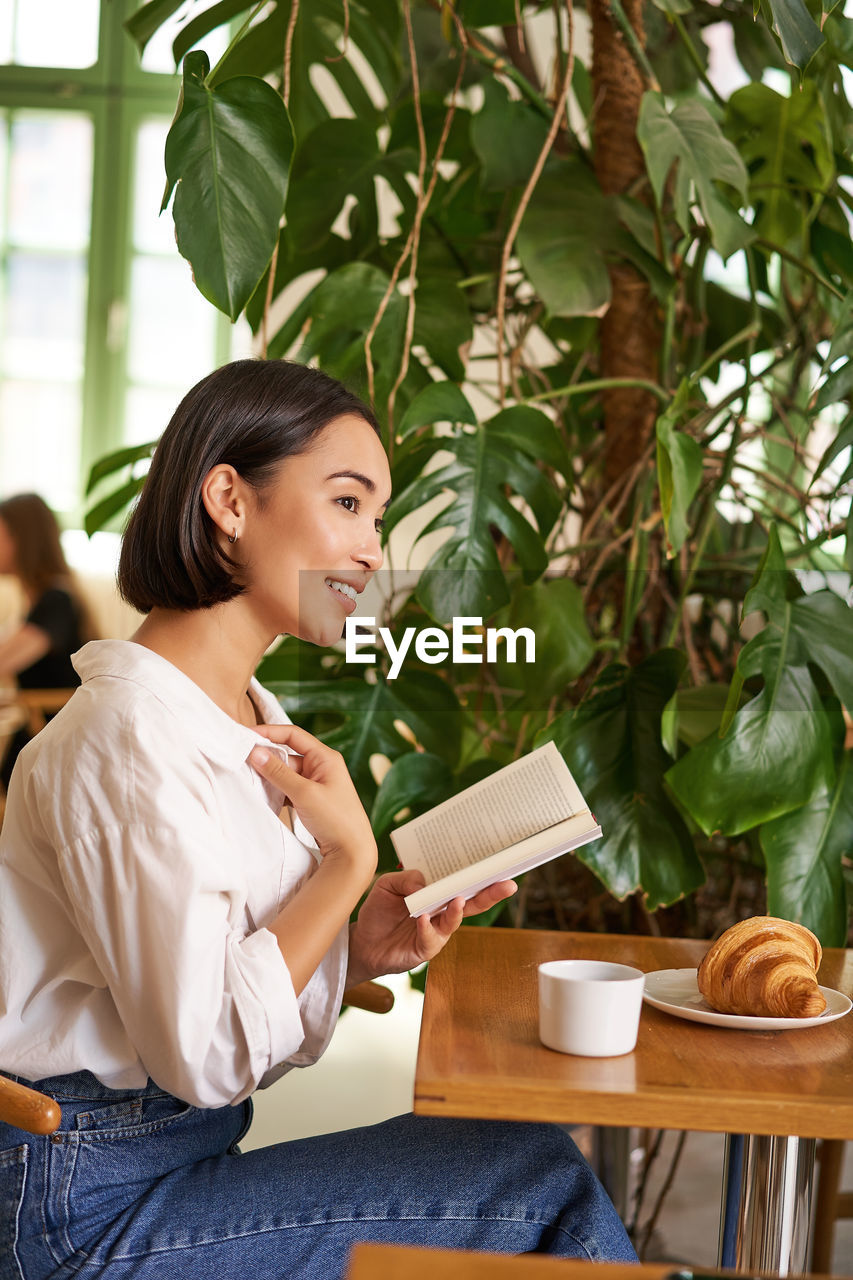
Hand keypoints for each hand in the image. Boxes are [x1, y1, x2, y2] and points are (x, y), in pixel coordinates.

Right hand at [249, 723, 375, 879]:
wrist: (352, 852)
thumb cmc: (336, 820)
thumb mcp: (304, 793)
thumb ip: (278, 773)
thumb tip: (255, 752)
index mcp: (325, 757)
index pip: (293, 735)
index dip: (269, 732)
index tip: (246, 735)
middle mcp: (321, 766)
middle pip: (287, 754)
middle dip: (266, 759)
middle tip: (242, 762)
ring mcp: (316, 784)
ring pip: (285, 773)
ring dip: (269, 778)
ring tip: (249, 781)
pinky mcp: (311, 799)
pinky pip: (288, 789)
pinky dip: (275, 792)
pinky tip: (263, 798)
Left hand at [347, 869, 516, 983]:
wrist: (362, 942)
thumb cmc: (379, 912)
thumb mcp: (388, 885)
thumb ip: (406, 879)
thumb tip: (423, 883)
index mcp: (438, 895)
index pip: (463, 883)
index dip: (481, 875)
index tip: (500, 864)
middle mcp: (443, 913)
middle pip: (471, 903)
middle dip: (491, 894)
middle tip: (508, 884)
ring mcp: (437, 932)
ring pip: (454, 921)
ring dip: (457, 910)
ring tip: (458, 899)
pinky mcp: (425, 949)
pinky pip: (430, 938)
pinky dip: (427, 927)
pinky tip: (422, 918)